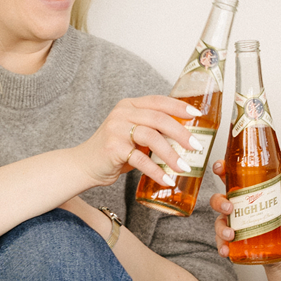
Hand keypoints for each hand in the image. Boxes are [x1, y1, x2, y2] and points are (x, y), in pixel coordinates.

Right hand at [72, 96, 198, 192]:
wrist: (84, 165)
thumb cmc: (113, 151)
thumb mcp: (133, 134)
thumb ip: (153, 131)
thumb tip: (185, 138)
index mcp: (129, 105)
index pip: (158, 101)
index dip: (179, 106)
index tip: (197, 115)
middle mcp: (122, 113)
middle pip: (158, 118)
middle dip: (181, 133)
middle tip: (195, 146)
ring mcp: (116, 129)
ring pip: (152, 137)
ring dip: (171, 154)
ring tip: (184, 167)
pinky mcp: (113, 148)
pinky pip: (141, 160)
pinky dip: (156, 171)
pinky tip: (166, 180)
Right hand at [211, 162, 280, 261]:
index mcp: (246, 194)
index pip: (230, 178)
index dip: (221, 170)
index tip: (220, 168)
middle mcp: (237, 208)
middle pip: (219, 200)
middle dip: (219, 202)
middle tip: (229, 208)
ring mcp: (234, 225)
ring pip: (219, 222)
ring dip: (221, 228)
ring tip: (231, 235)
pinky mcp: (234, 242)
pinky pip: (221, 242)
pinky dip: (221, 245)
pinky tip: (226, 250)